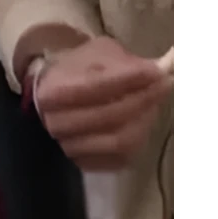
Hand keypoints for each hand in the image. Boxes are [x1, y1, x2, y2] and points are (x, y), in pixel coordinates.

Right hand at [34, 36, 173, 171]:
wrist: (54, 96)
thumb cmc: (78, 70)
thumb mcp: (96, 54)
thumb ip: (126, 62)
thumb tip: (163, 68)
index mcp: (52, 91)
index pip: (94, 86)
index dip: (128, 80)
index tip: (157, 71)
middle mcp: (56, 123)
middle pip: (109, 116)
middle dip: (143, 99)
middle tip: (166, 85)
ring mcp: (70, 147)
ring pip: (119, 141)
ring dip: (145, 120)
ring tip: (156, 102)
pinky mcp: (86, 164)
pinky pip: (123, 158)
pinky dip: (140, 139)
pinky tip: (144, 120)